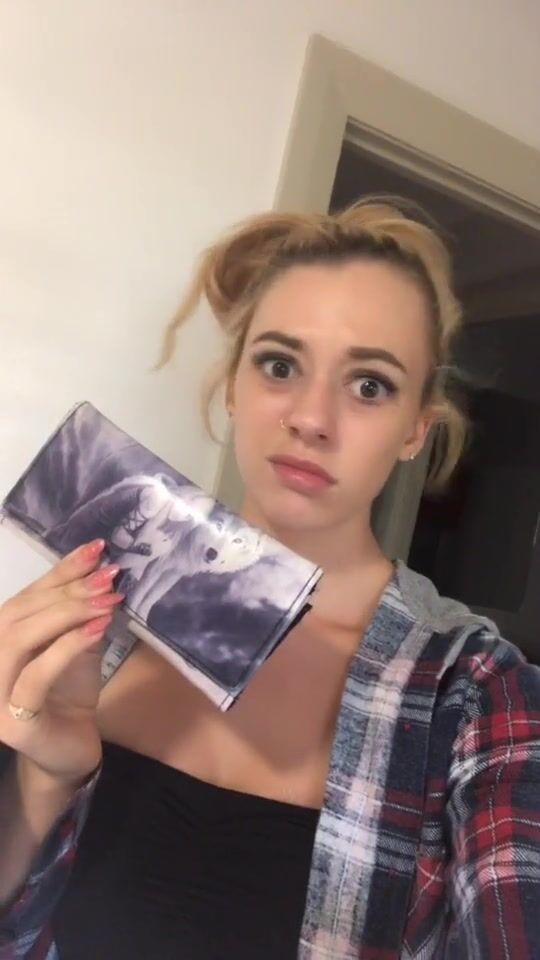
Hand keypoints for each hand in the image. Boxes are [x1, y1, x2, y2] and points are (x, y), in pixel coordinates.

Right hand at [0, 540, 122, 787]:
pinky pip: (35, 677)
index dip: (58, 572)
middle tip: (108, 576)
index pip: (24, 598)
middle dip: (66, 591)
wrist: (70, 752)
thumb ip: (79, 614)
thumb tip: (101, 569)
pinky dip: (67, 647)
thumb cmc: (69, 696)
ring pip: (19, 640)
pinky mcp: (12, 723)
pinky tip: (100, 628)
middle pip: (17, 615)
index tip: (95, 549)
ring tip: (107, 599)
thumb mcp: (76, 646)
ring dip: (67, 614)